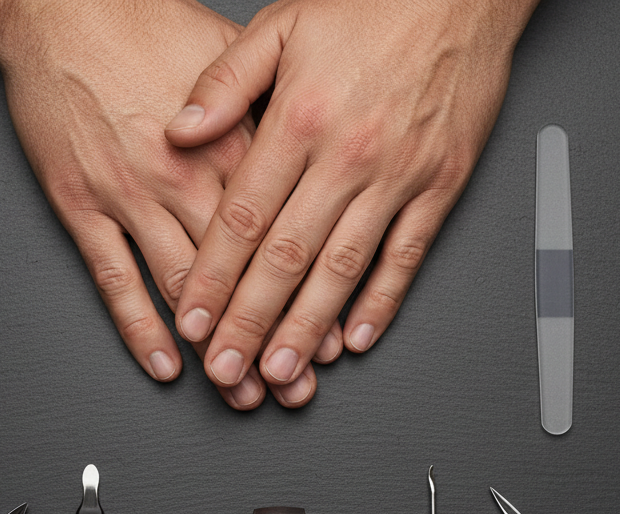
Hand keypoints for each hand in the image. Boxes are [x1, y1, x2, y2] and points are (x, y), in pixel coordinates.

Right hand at [0, 0, 336, 408]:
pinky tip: (165, 363)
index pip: (284, 238)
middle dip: (271, 338)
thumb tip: (314, 156)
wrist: (64, 9)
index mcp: (233, 143)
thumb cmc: (148, 25)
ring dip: (216, 347)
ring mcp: (133, 194)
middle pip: (242, 277)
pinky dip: (140, 327)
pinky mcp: (83, 203)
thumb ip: (275, 118)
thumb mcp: (235, 56)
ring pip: (185, 288)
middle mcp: (189, 175)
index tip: (329, 340)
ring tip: (241, 391)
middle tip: (293, 387)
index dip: (309, 297)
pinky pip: (115, 278)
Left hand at [166, 0, 538, 390]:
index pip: (242, 218)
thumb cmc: (373, 5)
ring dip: (307, 329)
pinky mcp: (440, 186)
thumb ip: (225, 83)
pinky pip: (406, 257)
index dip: (213, 277)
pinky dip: (381, 303)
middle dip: (249, 324)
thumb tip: (179, 131)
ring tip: (280, 371)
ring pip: (342, 270)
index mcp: (299, 120)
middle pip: (286, 259)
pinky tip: (356, 337)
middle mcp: (347, 155)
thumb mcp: (282, 23)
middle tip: (226, 370)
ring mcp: (397, 177)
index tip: (191, 319)